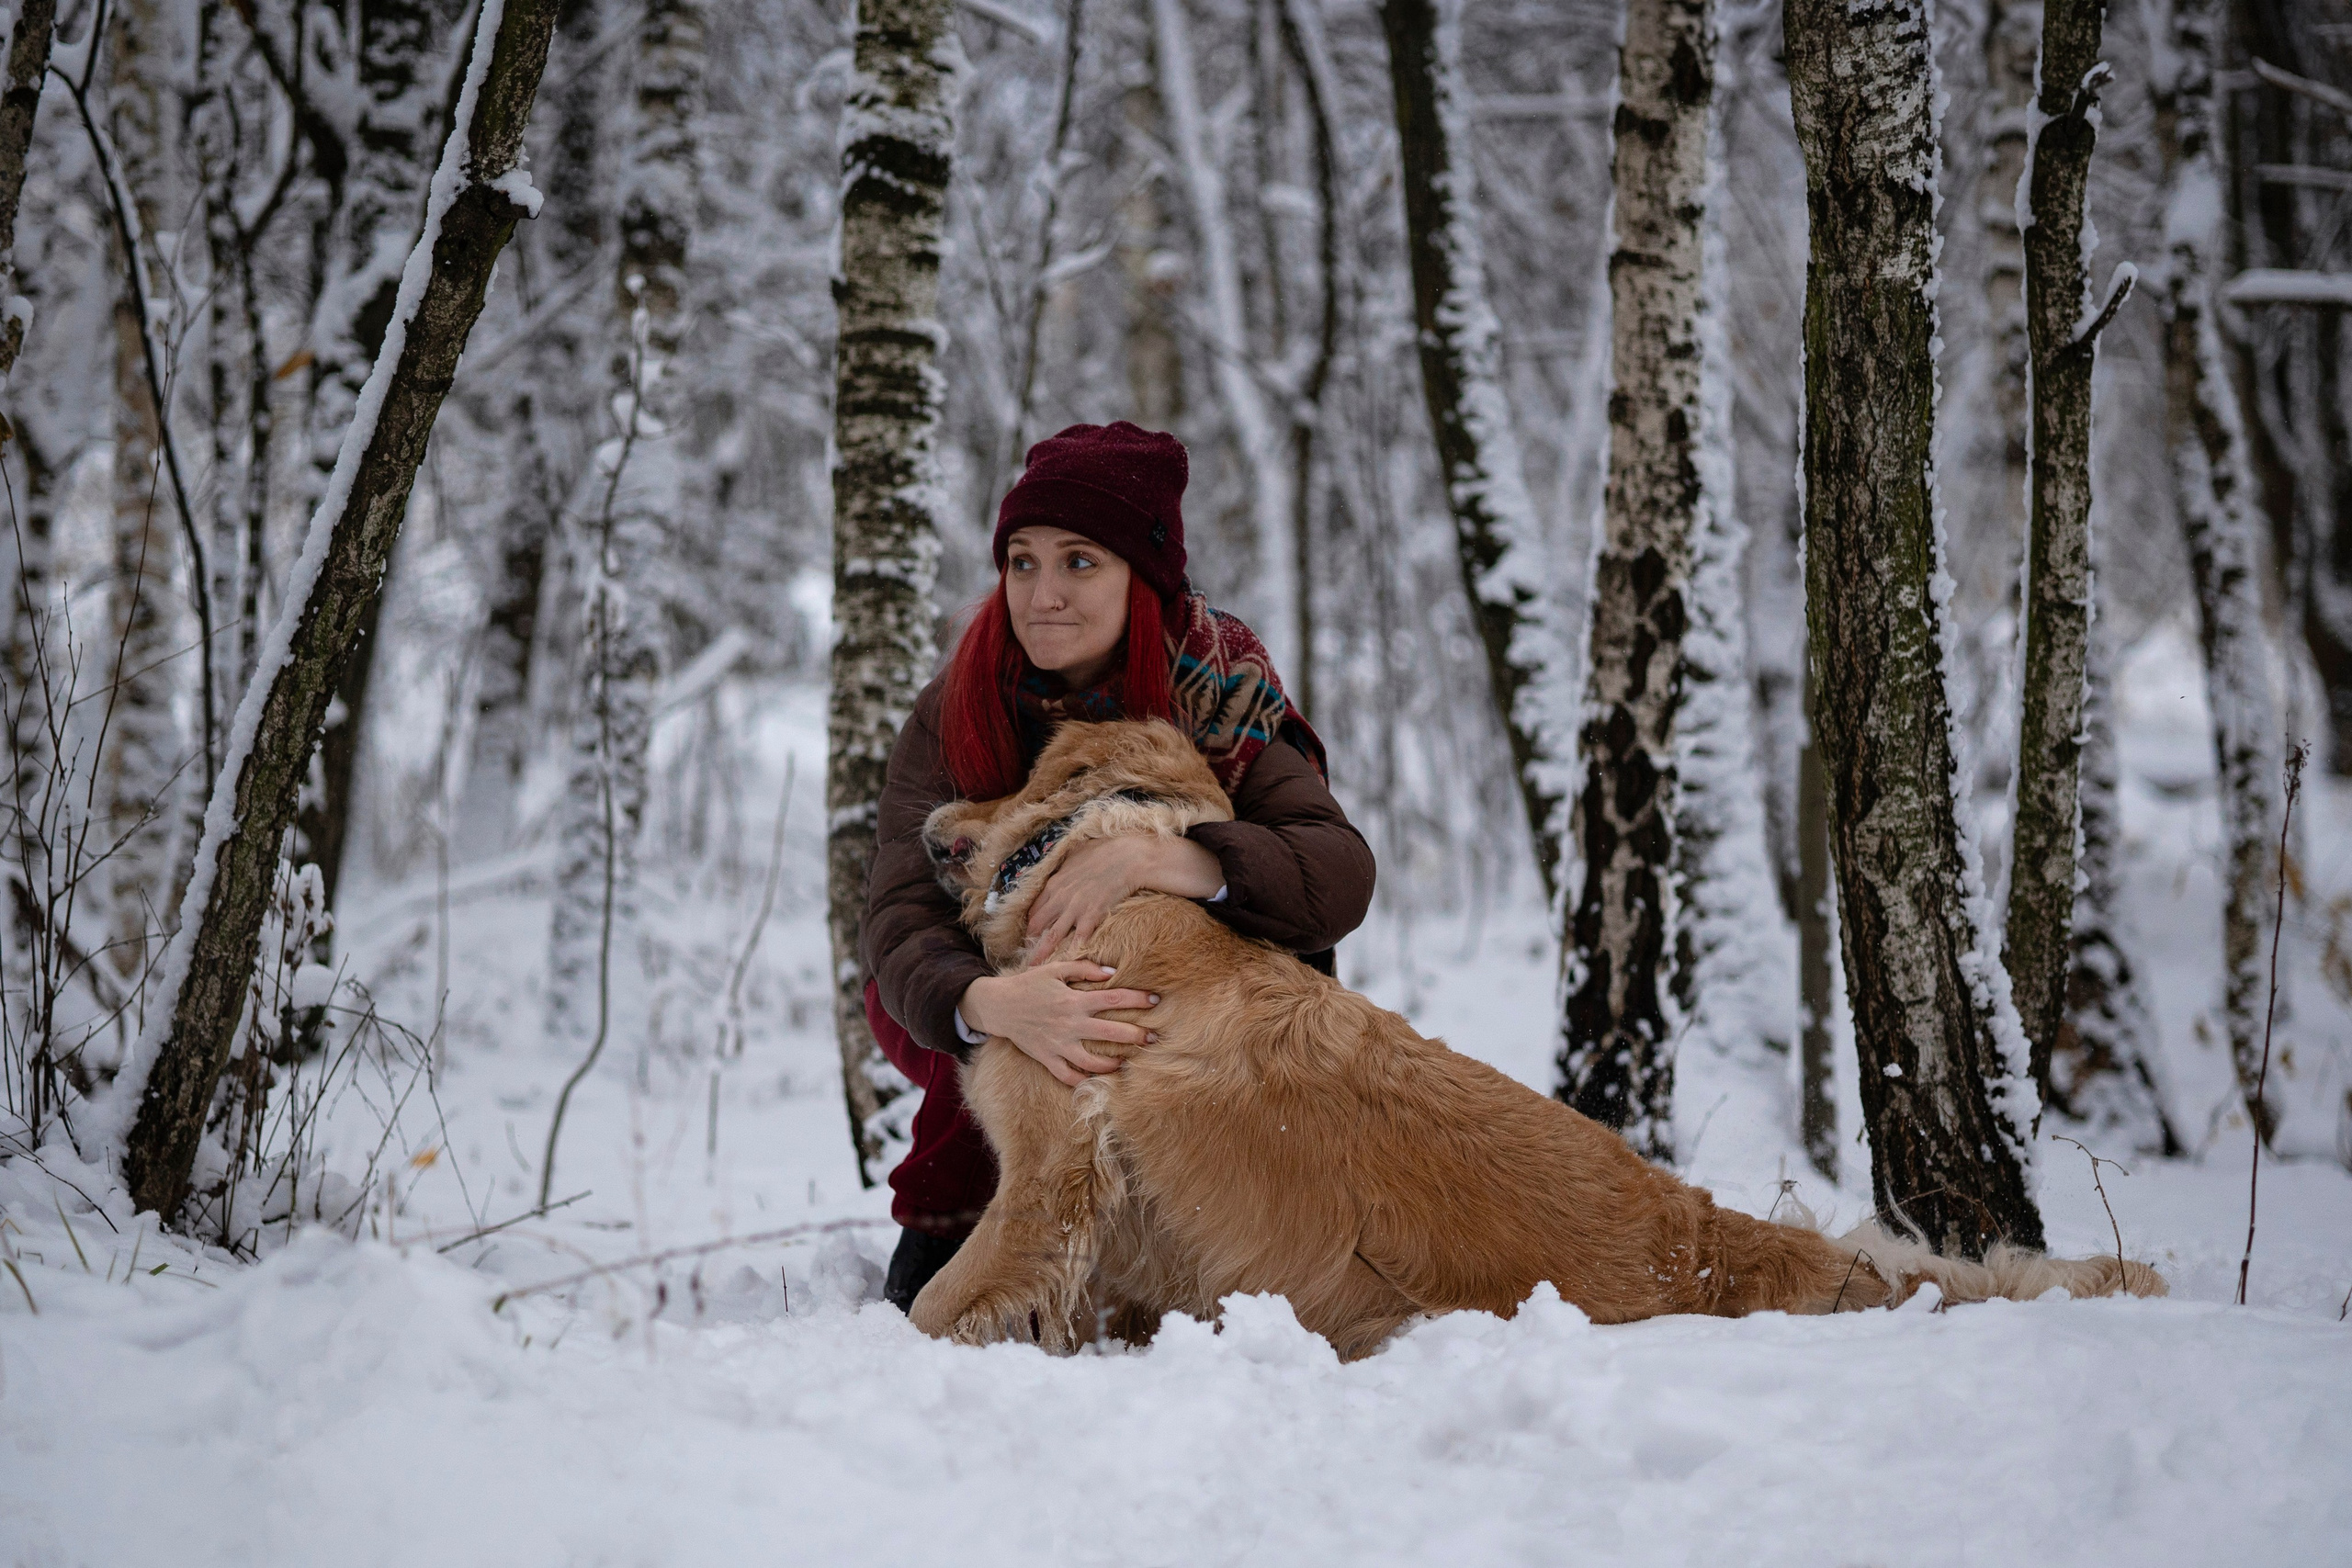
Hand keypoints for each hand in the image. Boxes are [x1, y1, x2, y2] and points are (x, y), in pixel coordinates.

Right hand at [960, 963, 1161, 1087]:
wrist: (999, 1005)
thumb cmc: (1030, 984)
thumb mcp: (1055, 969)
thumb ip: (1084, 969)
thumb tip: (1111, 971)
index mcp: (1074, 1000)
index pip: (1113, 999)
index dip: (1138, 999)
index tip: (1156, 1000)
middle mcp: (1069, 1024)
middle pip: (1111, 1033)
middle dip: (1136, 1036)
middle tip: (1153, 1038)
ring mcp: (1058, 1044)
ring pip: (1092, 1062)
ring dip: (1113, 1064)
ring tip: (1127, 1062)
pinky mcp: (1047, 1058)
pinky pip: (1068, 1076)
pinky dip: (1083, 1081)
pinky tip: (1097, 1078)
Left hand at [1025, 834, 1223, 955]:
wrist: (1129, 857)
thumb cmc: (1105, 850)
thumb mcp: (1077, 853)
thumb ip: (1065, 864)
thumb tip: (1061, 866)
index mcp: (1055, 882)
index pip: (1035, 907)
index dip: (1031, 921)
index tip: (1029, 932)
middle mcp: (1060, 897)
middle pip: (1038, 924)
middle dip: (1031, 939)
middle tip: (1026, 952)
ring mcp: (1075, 908)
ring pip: (1052, 936)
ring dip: (1042, 952)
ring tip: (1034, 966)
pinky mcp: (1091, 916)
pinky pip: (1078, 939)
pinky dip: (1072, 951)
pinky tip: (1066, 962)